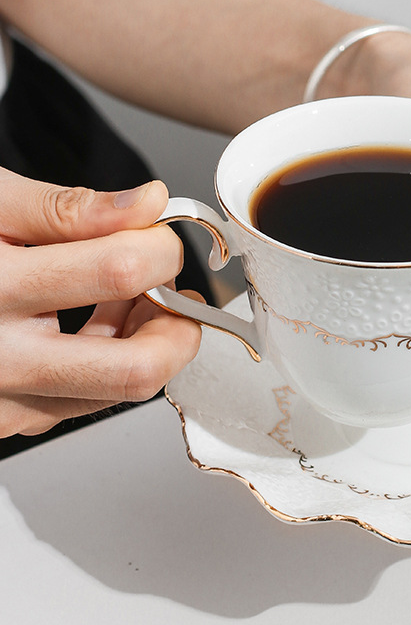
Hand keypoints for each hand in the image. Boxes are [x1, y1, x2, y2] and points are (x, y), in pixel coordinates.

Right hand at [0, 170, 202, 437]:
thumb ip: (66, 207)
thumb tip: (149, 204)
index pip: (119, 269)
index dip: (161, 247)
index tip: (159, 233)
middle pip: (134, 370)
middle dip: (179, 327)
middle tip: (176, 292)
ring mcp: (0, 401)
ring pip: (116, 391)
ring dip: (147, 343)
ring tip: (130, 297)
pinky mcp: (5, 420)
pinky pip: (83, 400)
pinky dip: (109, 360)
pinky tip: (94, 321)